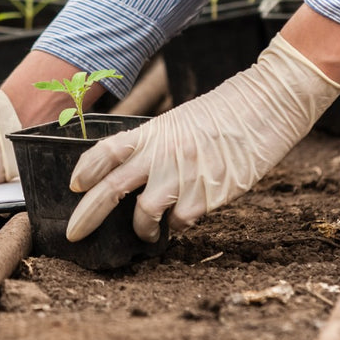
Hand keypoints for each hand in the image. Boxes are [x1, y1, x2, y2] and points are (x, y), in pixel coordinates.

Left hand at [66, 34, 339, 242]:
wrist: (266, 106)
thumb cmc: (223, 114)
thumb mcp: (179, 122)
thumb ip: (154, 147)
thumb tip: (133, 175)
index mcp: (152, 132)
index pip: (106, 150)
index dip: (85, 169)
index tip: (74, 186)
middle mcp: (162, 154)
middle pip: (112, 188)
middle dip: (87, 215)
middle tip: (74, 233)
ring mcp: (184, 175)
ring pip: (146, 213)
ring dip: (142, 228)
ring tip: (148, 231)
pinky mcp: (209, 194)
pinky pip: (182, 221)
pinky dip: (180, 224)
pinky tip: (188, 215)